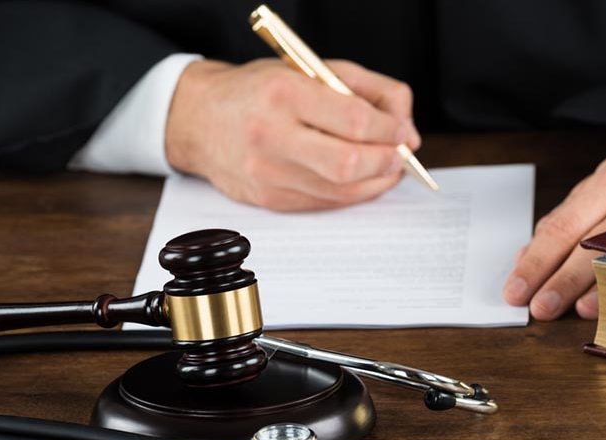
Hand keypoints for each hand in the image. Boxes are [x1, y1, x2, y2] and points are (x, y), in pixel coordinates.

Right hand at [164, 58, 419, 210]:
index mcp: (283, 93)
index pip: (353, 120)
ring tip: (385, 165)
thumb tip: (405, 126)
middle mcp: (270, 135)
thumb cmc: (261, 91)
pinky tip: (358, 178)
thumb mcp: (311, 70)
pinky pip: (325, 203)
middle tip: (400, 154)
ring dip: (376, 181)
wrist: (200, 120)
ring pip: (341, 191)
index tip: (403, 129)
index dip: (389, 129)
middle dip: (386, 161)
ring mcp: (267, 174)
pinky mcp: (268, 200)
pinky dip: (351, 192)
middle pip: (348, 163)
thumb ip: (366, 88)